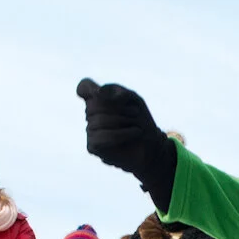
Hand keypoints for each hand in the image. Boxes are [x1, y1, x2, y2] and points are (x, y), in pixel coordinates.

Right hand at [77, 79, 178, 209]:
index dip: (89, 88)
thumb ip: (114, 92)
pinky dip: (118, 136)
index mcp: (100, 102)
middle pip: (94, 104)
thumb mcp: (133, 101)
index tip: (99, 92)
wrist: (153, 150)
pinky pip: (98, 138)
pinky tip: (132, 137)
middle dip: (118, 110)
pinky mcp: (93, 147)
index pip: (84, 88)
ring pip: (96, 121)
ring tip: (136, 129)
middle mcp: (92, 116)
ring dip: (122, 123)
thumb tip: (97, 91)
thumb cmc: (145, 124)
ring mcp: (91, 132)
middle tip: (134, 117)